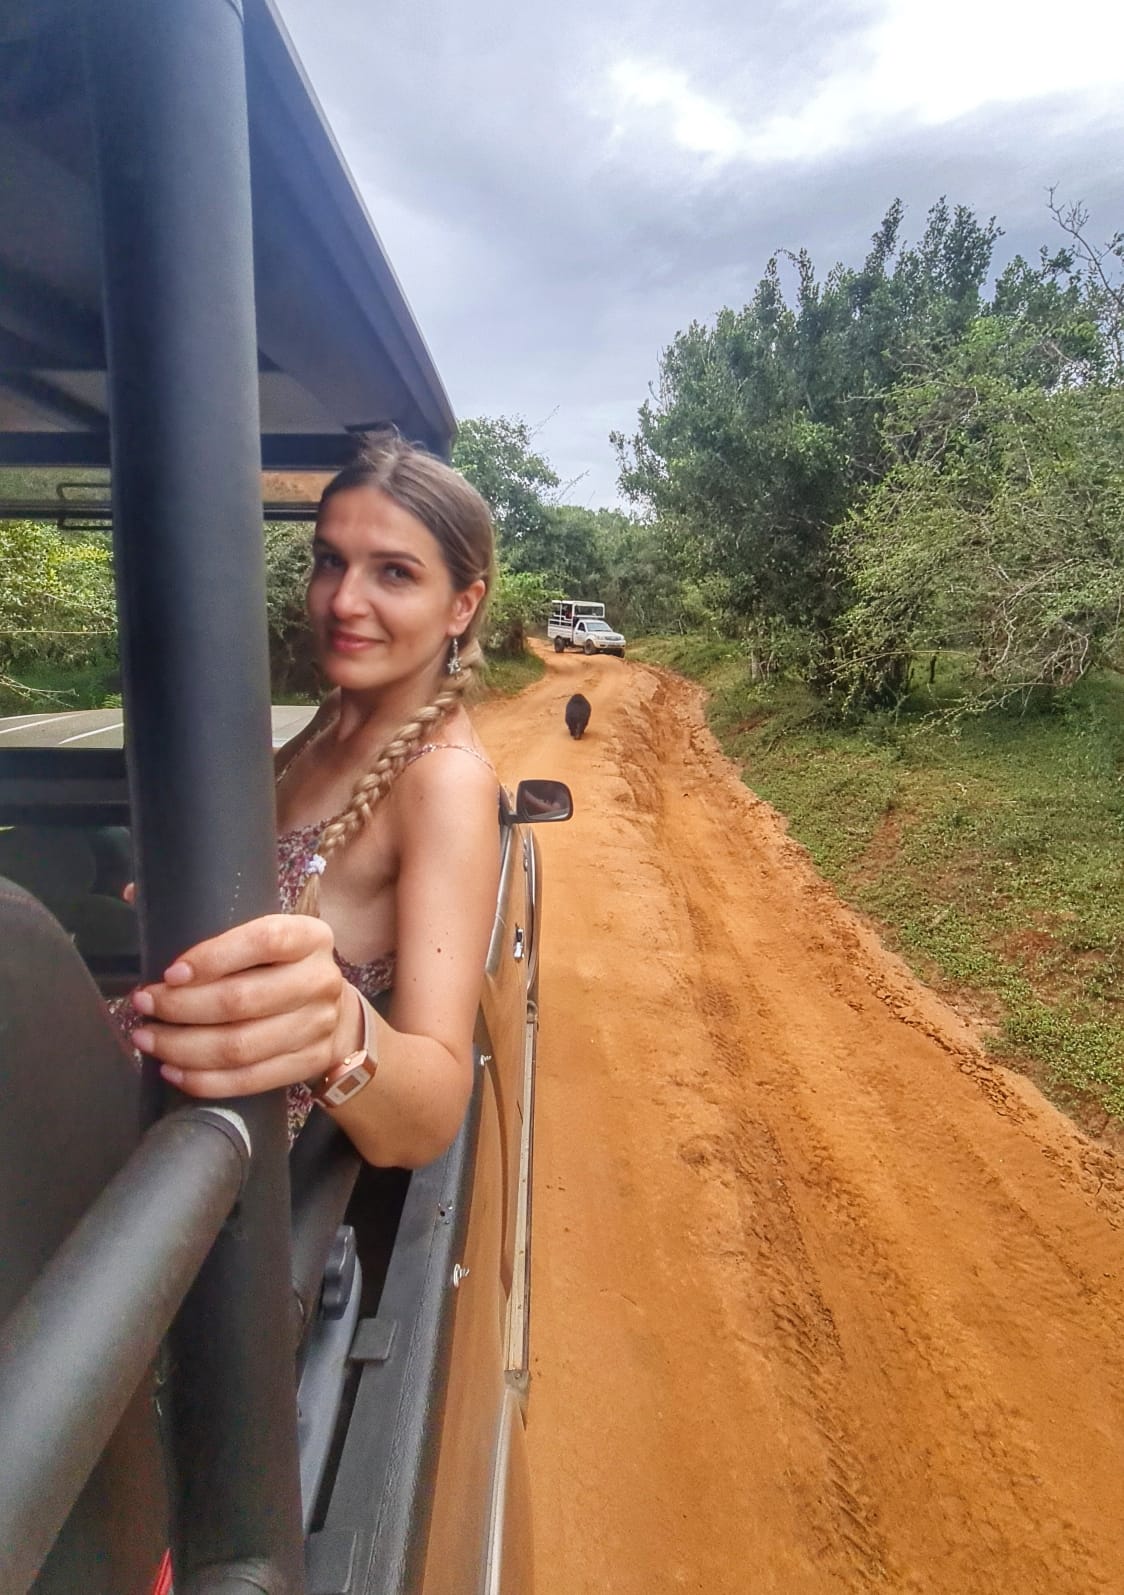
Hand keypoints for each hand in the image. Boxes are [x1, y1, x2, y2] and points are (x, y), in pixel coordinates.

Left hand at [128, 915, 352, 1097]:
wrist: (335, 1013)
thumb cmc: (279, 966)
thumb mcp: (261, 933)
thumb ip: (206, 916)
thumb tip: (130, 893)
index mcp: (309, 936)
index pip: (264, 940)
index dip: (213, 956)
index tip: (169, 972)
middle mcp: (319, 979)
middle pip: (243, 1000)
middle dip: (181, 1007)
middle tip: (144, 1003)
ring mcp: (317, 1026)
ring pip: (240, 1046)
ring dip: (183, 1047)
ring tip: (147, 1038)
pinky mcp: (308, 1063)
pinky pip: (250, 1079)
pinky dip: (205, 1080)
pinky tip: (173, 1069)